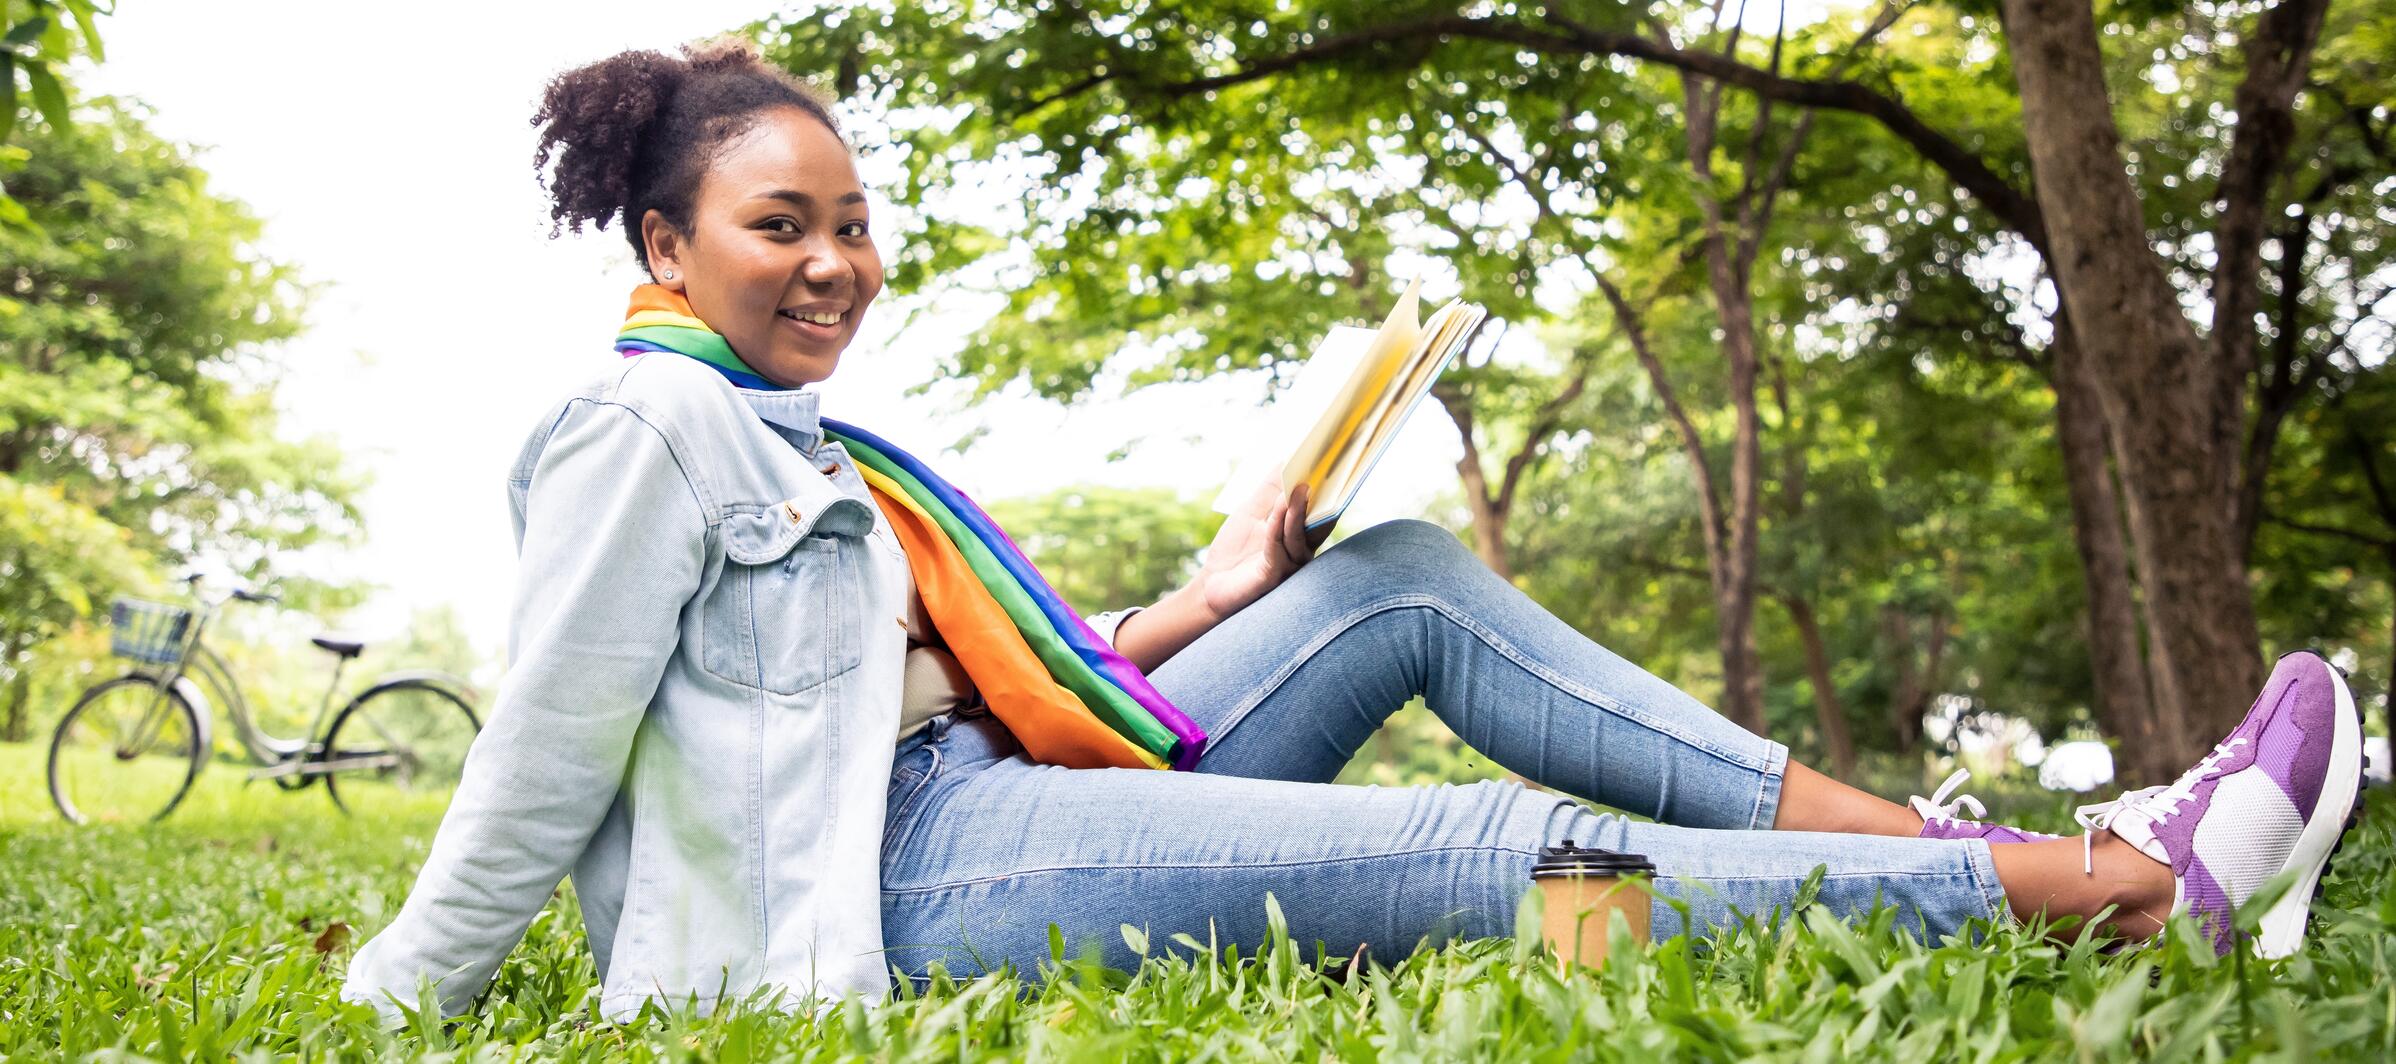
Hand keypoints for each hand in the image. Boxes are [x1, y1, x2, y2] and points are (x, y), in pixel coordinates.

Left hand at [1192, 477, 1330, 622]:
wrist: (1213, 582)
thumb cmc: (1235, 548)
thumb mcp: (1251, 511)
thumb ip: (1269, 489)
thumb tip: (1285, 459)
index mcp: (1301, 533)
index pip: (1320, 509)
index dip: (1327, 488)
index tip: (1330, 463)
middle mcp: (1302, 549)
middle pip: (1317, 522)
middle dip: (1319, 498)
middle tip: (1322, 473)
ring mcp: (1291, 564)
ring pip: (1298, 534)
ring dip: (1296, 510)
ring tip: (1297, 488)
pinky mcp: (1275, 575)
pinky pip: (1278, 548)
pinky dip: (1277, 527)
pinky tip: (1276, 511)